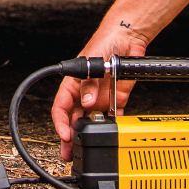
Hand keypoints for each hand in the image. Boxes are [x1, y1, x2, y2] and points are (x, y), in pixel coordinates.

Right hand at [50, 16, 152, 160]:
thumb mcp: (93, 60)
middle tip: (69, 152)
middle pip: (74, 119)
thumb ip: (90, 82)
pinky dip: (111, 126)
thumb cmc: (105, 42)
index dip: (60, 122)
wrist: (128, 37)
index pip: (61, 107)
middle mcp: (85, 94)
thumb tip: (87, 101)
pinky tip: (109, 134)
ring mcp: (100, 98)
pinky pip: (113, 116)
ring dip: (88, 135)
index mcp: (73, 84)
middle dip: (70, 136)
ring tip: (86, 148)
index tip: (64, 133)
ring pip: (91, 122)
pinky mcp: (117, 99)